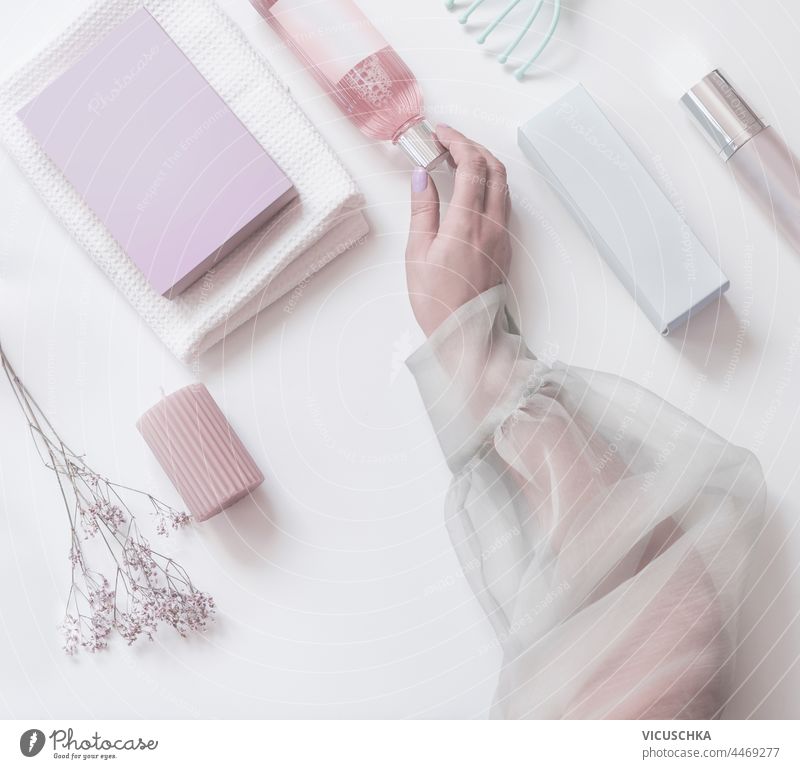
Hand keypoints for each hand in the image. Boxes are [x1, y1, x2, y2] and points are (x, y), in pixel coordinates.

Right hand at [405, 125, 511, 336]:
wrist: (467, 335)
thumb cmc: (438, 302)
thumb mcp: (418, 254)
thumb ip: (422, 210)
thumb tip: (420, 177)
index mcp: (467, 224)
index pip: (471, 166)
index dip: (457, 142)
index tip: (439, 133)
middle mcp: (492, 226)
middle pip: (494, 168)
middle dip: (472, 146)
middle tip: (448, 142)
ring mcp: (502, 236)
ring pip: (502, 185)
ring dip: (483, 164)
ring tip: (457, 161)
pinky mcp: (504, 246)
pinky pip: (503, 203)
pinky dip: (488, 184)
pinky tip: (470, 189)